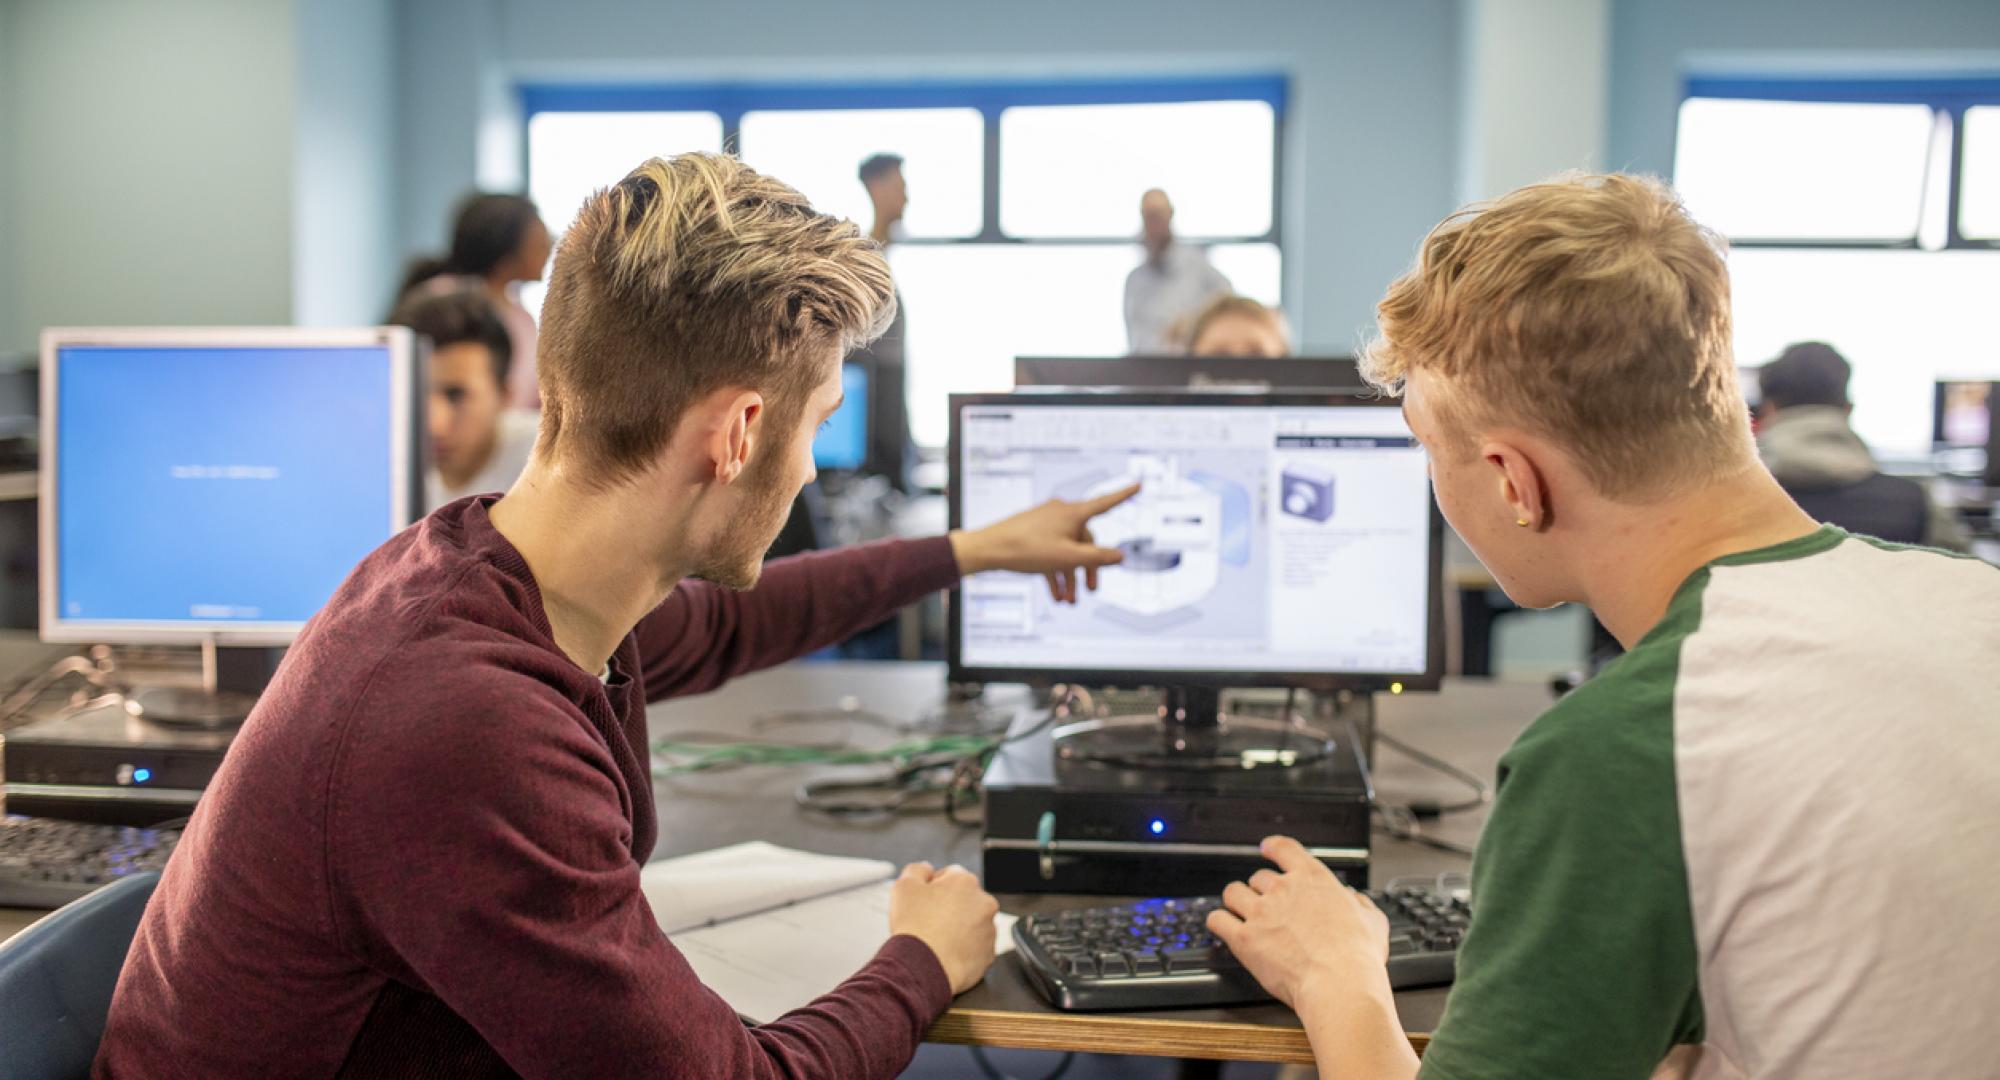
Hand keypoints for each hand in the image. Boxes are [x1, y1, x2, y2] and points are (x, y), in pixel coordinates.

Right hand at [888, 861, 1000, 994]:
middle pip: (963, 900)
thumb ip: (917, 870)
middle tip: (927, 922)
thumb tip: (927, 869)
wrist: (924, 968)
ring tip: (936, 940)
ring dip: (958, 928)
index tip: (922, 903)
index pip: (949, 876)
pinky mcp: (989, 955)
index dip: (932, 888)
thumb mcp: (904, 886)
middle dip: (948, 907)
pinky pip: (975, 947)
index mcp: (965, 881)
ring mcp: (989, 930)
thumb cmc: (915, 927)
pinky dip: (963, 949)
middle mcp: (984, 902)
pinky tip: (945, 953)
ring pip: (971, 924)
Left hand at [949, 483, 1139, 603]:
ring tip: (1069, 600)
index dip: (1124, 496)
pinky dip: (1055, 572)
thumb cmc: (1026, 549)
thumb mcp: (1068, 558)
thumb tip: (1121, 555)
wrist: (988, 550)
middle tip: (1091, 591)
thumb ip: (1098, 557)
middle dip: (1088, 568)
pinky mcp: (1033, 533)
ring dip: (1070, 576)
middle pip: (1085, 541)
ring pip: (1066, 550)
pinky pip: (1051, 552)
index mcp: (1072, 513)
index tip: (1138, 486)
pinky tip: (1055, 594)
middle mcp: (1060, 513)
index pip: (1105, 503)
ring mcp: (1046, 523)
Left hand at [1205, 836, 1390, 1009]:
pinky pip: (1217, 920)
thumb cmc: (1357, 956)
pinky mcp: (1243, 938)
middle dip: (1260, 890)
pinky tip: (1222, 927)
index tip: (1267, 849)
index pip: (1284, 848)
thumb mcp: (1372, 920)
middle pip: (1258, 877)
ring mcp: (1260, 912)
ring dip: (1236, 901)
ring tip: (1240, 912)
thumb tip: (1355, 901)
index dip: (1272, 847)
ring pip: (1232, 893)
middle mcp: (1282, 890)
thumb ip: (1360, 904)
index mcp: (1313, 879)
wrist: (1339, 983)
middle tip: (1266, 905)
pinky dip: (1218, 922)